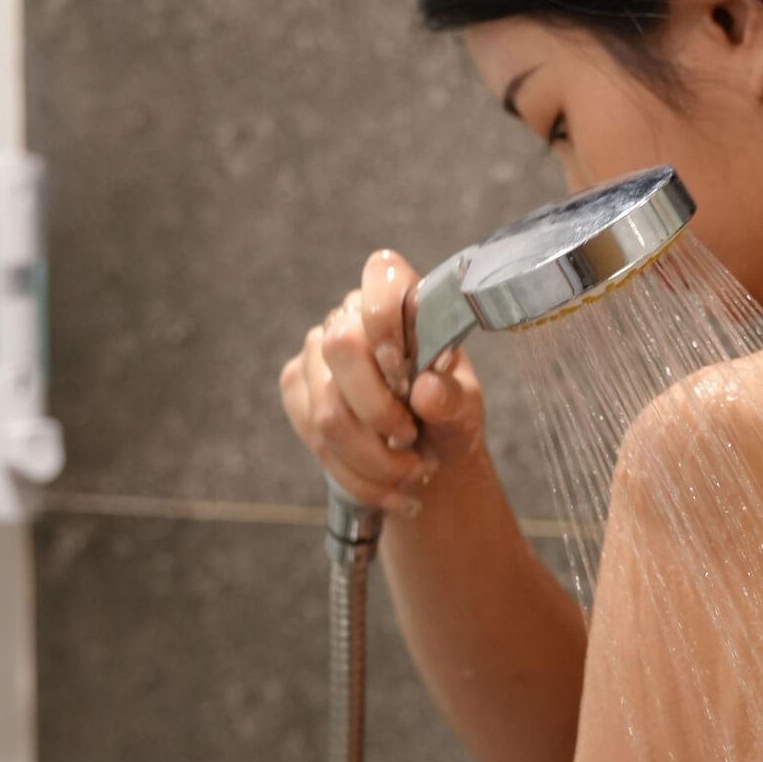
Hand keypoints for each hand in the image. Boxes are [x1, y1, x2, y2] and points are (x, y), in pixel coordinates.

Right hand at [279, 248, 485, 514]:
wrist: (425, 455)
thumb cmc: (447, 415)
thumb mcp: (465, 409)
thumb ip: (452, 398)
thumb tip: (426, 390)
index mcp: (399, 298)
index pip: (381, 273)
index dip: (386, 317)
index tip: (404, 369)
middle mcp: (349, 316)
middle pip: (341, 348)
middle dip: (380, 411)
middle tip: (412, 439)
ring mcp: (316, 352)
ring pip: (328, 410)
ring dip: (374, 459)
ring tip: (411, 473)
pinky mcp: (297, 389)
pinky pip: (316, 438)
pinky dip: (357, 475)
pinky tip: (387, 488)